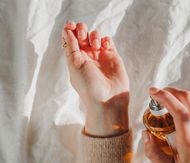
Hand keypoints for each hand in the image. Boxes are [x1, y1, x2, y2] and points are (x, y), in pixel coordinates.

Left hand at [62, 21, 128, 136]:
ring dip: (94, 35)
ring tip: (95, 46)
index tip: (71, 26)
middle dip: (81, 30)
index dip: (70, 30)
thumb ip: (71, 47)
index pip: (70, 39)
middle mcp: (87, 57)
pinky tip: (104, 47)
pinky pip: (108, 41)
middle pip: (82, 34)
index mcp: (75, 59)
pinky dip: (105, 39)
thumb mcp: (75, 65)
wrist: (107, 99)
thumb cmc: (88, 85)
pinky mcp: (112, 56)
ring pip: (95, 36)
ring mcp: (100, 56)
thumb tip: (66, 29)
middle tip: (82, 36)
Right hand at [143, 87, 189, 162]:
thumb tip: (145, 134)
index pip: (179, 112)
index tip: (152, 92)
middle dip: (170, 91)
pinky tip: (169, 118)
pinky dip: (179, 107)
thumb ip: (153, 153)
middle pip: (187, 99)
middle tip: (155, 94)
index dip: (165, 98)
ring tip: (160, 106)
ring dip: (174, 98)